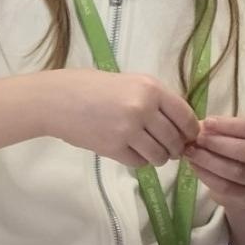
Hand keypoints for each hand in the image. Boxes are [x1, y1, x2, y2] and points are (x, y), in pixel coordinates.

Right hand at [48, 70, 198, 166]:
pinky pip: (138, 162)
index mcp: (150, 88)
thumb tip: (178, 123)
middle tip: (171, 150)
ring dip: (158, 158)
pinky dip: (139, 161)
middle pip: (174, 139)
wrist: (53, 100)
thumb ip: (153, 99)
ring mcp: (127, 129)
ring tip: (151, 153)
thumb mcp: (128, 82)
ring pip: (159, 155)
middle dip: (176, 148)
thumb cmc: (88, 87)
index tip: (189, 137)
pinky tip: (131, 153)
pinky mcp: (112, 147)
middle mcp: (143, 108)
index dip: (191, 131)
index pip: (185, 116)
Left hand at [186, 117, 244, 212]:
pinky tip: (194, 164)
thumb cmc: (237, 150)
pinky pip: (225, 187)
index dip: (234, 126)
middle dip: (221, 144)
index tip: (208, 122)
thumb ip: (225, 129)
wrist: (243, 182)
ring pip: (237, 171)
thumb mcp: (236, 136)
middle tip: (198, 138)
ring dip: (209, 159)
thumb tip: (201, 125)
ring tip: (191, 150)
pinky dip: (206, 174)